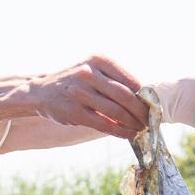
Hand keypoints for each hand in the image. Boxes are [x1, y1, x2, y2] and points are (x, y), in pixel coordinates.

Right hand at [28, 55, 148, 137]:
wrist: (42, 90)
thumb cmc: (76, 81)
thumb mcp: (93, 70)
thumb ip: (115, 80)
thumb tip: (145, 99)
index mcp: (98, 60)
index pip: (130, 80)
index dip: (145, 96)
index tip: (152, 106)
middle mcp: (88, 73)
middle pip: (125, 96)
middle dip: (140, 111)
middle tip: (149, 120)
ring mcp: (80, 92)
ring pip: (115, 111)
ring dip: (132, 123)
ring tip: (140, 128)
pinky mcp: (74, 111)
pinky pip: (103, 124)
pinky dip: (119, 131)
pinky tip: (128, 134)